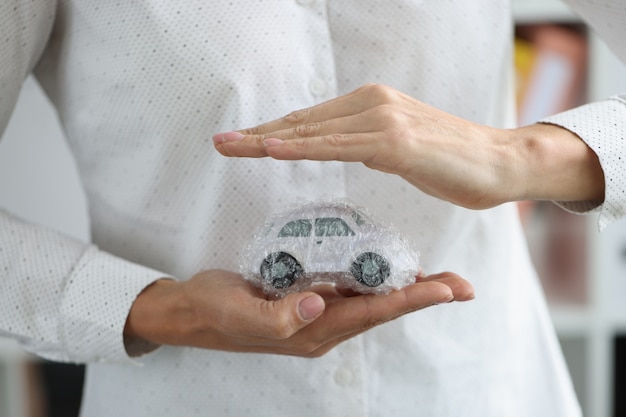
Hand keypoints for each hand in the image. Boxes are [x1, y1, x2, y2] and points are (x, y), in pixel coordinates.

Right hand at [124, 269, 473, 356]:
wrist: (194, 312)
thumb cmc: (216, 312)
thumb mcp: (240, 312)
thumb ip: (279, 315)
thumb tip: (317, 303)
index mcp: (313, 330)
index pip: (372, 313)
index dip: (410, 299)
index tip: (447, 289)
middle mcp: (323, 324)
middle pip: (383, 309)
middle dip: (422, 296)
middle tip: (461, 284)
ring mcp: (317, 312)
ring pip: (371, 300)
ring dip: (406, 289)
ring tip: (438, 278)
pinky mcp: (308, 298)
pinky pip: (351, 290)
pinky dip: (376, 280)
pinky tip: (388, 269)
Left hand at [214, 84, 603, 207]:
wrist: (500, 163)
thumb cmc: (452, 161)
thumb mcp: (400, 149)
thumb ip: (368, 144)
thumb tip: (344, 147)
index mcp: (370, 105)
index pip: (310, 121)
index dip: (272, 132)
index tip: (240, 142)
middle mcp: (372, 104)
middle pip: (303, 122)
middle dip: (258, 135)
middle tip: (220, 142)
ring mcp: (383, 120)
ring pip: (314, 132)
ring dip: (268, 140)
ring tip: (231, 147)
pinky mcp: (396, 141)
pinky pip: (339, 147)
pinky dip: (303, 148)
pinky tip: (273, 150)